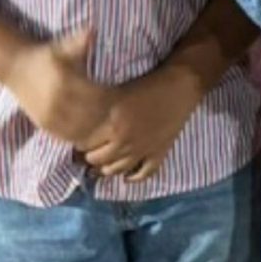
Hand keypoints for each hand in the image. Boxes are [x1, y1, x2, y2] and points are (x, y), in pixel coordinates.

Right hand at [6, 28, 110, 145]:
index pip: (99, 97)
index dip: (113, 98)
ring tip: (109, 122)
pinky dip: (85, 136)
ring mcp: (50, 117)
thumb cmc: (47, 55)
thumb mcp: (63, 46)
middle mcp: (56, 102)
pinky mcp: (45, 126)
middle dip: (108, 115)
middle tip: (120, 112)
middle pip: (93, 116)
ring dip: (98, 129)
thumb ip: (79, 42)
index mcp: (65, 83)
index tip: (121, 95)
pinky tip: (94, 130)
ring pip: (83, 130)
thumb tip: (92, 30)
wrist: (16, 67)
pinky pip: (70, 137)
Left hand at [80, 67, 205, 180]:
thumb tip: (82, 120)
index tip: (79, 138)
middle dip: (90, 155)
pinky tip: (127, 176)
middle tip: (90, 149)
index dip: (80, 141)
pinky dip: (134, 177)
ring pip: (117, 169)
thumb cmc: (148, 84)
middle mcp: (125, 142)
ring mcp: (143, 150)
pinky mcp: (159, 153)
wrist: (181, 87)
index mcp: (113, 126)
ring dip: (107, 167)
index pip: (85, 144)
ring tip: (104, 161)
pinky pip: (144, 173)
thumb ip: (100, 109)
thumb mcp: (117, 93)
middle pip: (98, 159)